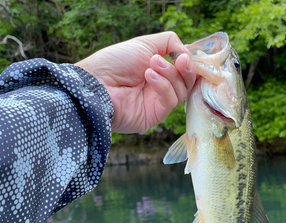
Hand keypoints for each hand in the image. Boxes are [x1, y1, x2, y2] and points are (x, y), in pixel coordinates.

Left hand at [75, 31, 196, 133]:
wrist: (96, 82)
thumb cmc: (115, 62)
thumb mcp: (144, 44)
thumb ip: (169, 42)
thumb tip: (187, 53)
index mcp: (158, 71)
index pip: (184, 70)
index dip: (189, 63)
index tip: (187, 55)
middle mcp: (159, 87)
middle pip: (187, 82)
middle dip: (186, 69)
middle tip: (180, 60)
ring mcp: (157, 103)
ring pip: (181, 91)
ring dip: (170, 74)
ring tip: (152, 65)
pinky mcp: (154, 116)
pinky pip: (170, 101)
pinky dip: (163, 86)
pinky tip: (148, 76)